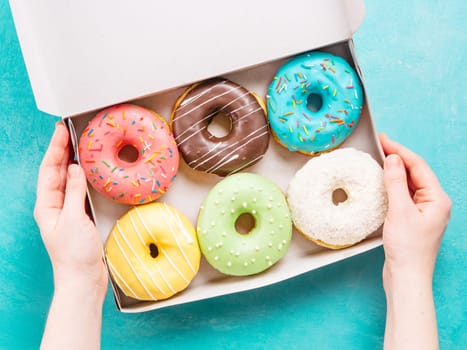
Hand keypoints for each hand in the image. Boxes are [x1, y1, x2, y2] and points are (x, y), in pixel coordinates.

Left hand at [34, 122, 106, 294]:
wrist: (83, 279)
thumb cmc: (74, 255)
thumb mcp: (74, 219)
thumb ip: (74, 192)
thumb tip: (75, 168)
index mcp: (47, 206)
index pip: (49, 170)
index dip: (55, 148)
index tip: (61, 131)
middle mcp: (54, 206)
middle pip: (56, 172)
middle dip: (62, 150)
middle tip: (70, 132)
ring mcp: (67, 211)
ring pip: (67, 180)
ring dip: (72, 162)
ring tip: (79, 145)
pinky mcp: (79, 216)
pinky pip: (79, 190)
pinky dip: (83, 178)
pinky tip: (89, 172)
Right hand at [380, 134, 450, 349]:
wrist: (406, 276)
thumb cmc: (407, 248)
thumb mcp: (399, 211)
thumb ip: (396, 182)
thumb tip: (393, 158)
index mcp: (437, 199)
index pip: (418, 166)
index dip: (400, 150)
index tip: (383, 139)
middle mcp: (434, 203)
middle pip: (416, 172)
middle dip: (398, 157)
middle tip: (380, 144)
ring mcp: (424, 211)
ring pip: (410, 183)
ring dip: (395, 170)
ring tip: (379, 158)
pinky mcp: (413, 218)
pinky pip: (404, 194)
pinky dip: (393, 185)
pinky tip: (383, 181)